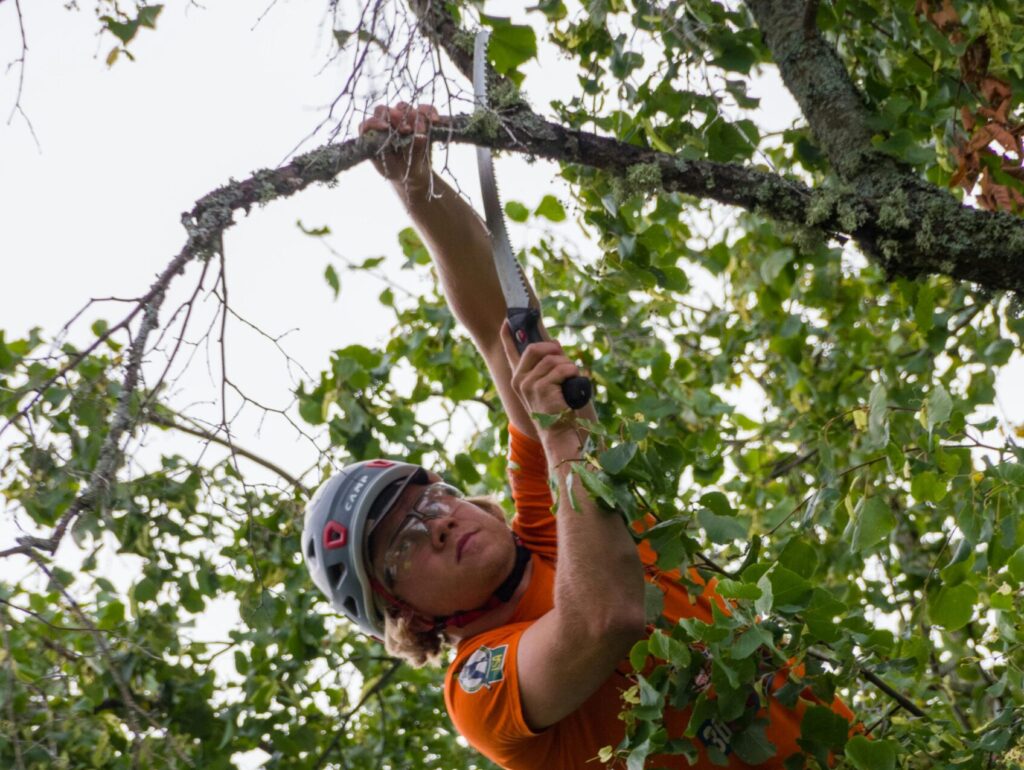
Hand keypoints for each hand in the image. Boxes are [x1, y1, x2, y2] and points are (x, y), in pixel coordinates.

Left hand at [359, 102, 440, 188]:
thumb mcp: (403, 168)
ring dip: (413, 116)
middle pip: (386, 111)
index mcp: (375, 137)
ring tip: (422, 130)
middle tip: (407, 130)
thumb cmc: (402, 171)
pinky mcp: (418, 118)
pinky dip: (429, 112)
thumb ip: (409, 152)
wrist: (414, 174)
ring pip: (403, 108)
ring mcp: (402, 119)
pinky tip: (435, 120)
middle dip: (396, 117)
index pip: (369, 124)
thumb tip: (419, 136)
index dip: (375, 122)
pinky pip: (424, 109)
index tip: (385, 128)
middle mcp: (385, 124)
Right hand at [499, 321, 582, 442]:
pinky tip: (572, 386)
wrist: (563, 437)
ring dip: (568, 366)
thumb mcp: (553, 384)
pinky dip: (572, 373)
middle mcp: (519, 381)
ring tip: (571, 381)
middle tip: (565, 359)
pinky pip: (562, 369)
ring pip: (552, 359)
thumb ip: (550, 365)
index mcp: (520, 379)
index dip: (508, 334)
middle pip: (534, 348)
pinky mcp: (541, 389)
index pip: (510, 351)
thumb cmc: (561, 412)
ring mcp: (528, 385)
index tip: (507, 320)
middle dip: (554, 349)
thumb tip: (554, 343)